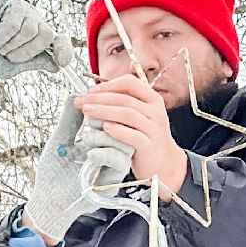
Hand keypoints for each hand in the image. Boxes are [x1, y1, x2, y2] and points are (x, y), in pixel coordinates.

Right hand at [0, 0, 73, 78]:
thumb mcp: (9, 67)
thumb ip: (32, 65)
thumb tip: (56, 66)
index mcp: (36, 38)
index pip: (59, 41)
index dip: (65, 50)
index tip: (62, 62)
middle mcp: (34, 22)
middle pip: (47, 36)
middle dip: (26, 52)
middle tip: (6, 54)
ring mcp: (24, 10)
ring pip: (31, 30)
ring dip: (11, 45)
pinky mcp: (11, 3)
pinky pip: (15, 24)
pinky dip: (1, 38)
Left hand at [22, 100, 134, 244]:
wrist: (48, 199)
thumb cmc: (52, 172)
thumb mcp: (60, 138)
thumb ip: (69, 119)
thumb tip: (74, 95)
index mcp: (100, 140)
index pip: (115, 117)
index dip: (106, 104)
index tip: (87, 100)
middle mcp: (110, 151)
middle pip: (125, 127)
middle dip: (106, 116)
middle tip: (87, 117)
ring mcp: (113, 167)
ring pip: (126, 143)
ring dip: (105, 136)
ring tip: (86, 138)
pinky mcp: (113, 180)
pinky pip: (121, 162)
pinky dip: (105, 153)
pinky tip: (89, 153)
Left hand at [74, 74, 187, 199]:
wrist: (163, 163)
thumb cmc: (145, 138)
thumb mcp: (138, 117)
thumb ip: (122, 105)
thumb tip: (93, 97)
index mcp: (152, 100)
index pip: (130, 83)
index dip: (109, 85)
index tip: (91, 91)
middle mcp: (155, 112)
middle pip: (125, 99)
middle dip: (100, 99)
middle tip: (82, 102)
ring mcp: (154, 129)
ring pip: (128, 114)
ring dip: (104, 111)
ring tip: (87, 112)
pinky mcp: (149, 146)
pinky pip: (133, 136)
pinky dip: (118, 130)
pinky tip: (105, 128)